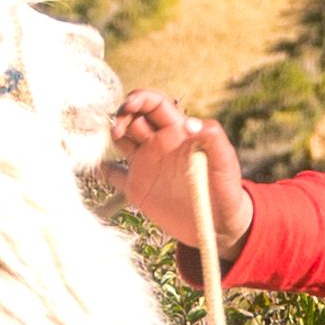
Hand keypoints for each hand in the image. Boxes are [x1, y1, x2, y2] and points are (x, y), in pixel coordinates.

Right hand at [107, 89, 252, 262]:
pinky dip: (102, 168)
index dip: (140, 99)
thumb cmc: (227, 191)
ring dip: (111, 134)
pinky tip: (97, 166)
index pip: (155, 104)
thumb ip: (214, 139)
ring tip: (110, 141)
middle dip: (121, 115)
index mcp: (178, 132)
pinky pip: (114, 174)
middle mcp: (159, 144)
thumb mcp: (225, 163)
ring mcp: (146, 165)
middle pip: (133, 118)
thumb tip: (192, 123)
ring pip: (121, 140)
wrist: (219, 226)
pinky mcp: (137, 187)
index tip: (129, 105)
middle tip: (119, 130)